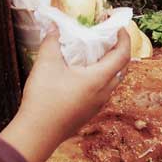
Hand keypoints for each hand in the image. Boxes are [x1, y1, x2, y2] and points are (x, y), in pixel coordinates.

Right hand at [0, 28, 130, 161]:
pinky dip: (101, 77)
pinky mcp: (89, 112)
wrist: (36, 134)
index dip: (125, 38)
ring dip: (110, 65)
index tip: (118, 27)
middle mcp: (104, 92)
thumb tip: (54, 26)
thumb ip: (52, 42)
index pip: (123, 55)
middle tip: (107, 37)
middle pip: (122, 68)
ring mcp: (98, 104)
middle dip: (119, 50)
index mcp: (100, 78)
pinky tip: (84, 73)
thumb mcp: (46, 64)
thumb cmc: (44, 98)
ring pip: (113, 80)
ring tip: (96, 53)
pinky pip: (103, 90)